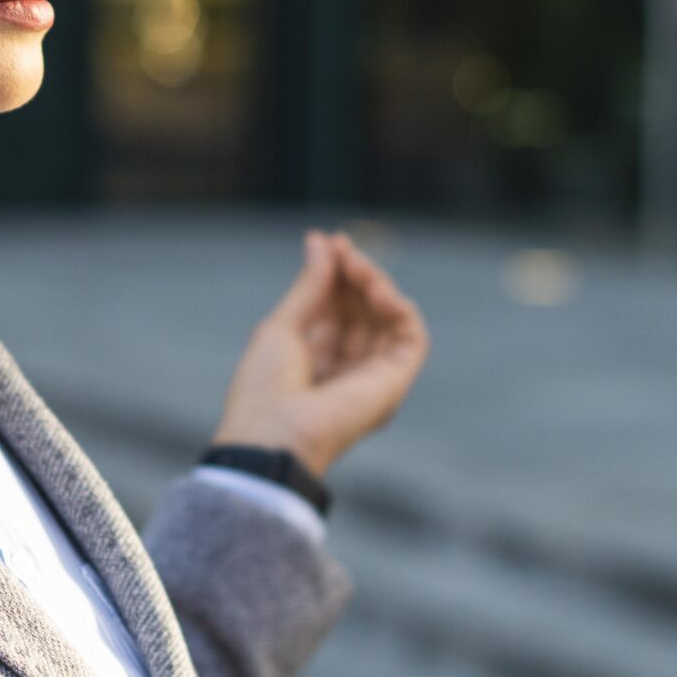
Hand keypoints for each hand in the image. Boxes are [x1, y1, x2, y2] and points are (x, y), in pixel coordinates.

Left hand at [210, 228, 429, 479]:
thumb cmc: (265, 389)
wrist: (274, 436)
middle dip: (357, 273)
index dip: (338, 272)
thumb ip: (310, 285)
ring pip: (389, 318)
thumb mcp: (282, 326)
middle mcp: (347, 369)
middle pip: (365, 308)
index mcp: (315, 360)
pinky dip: (399, 308)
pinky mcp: (395, 383)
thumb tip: (322, 241)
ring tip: (357, 267)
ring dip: (376, 285)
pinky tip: (376, 290)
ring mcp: (372, 376)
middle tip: (344, 249)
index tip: (332, 241)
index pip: (338, 306)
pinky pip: (411, 337)